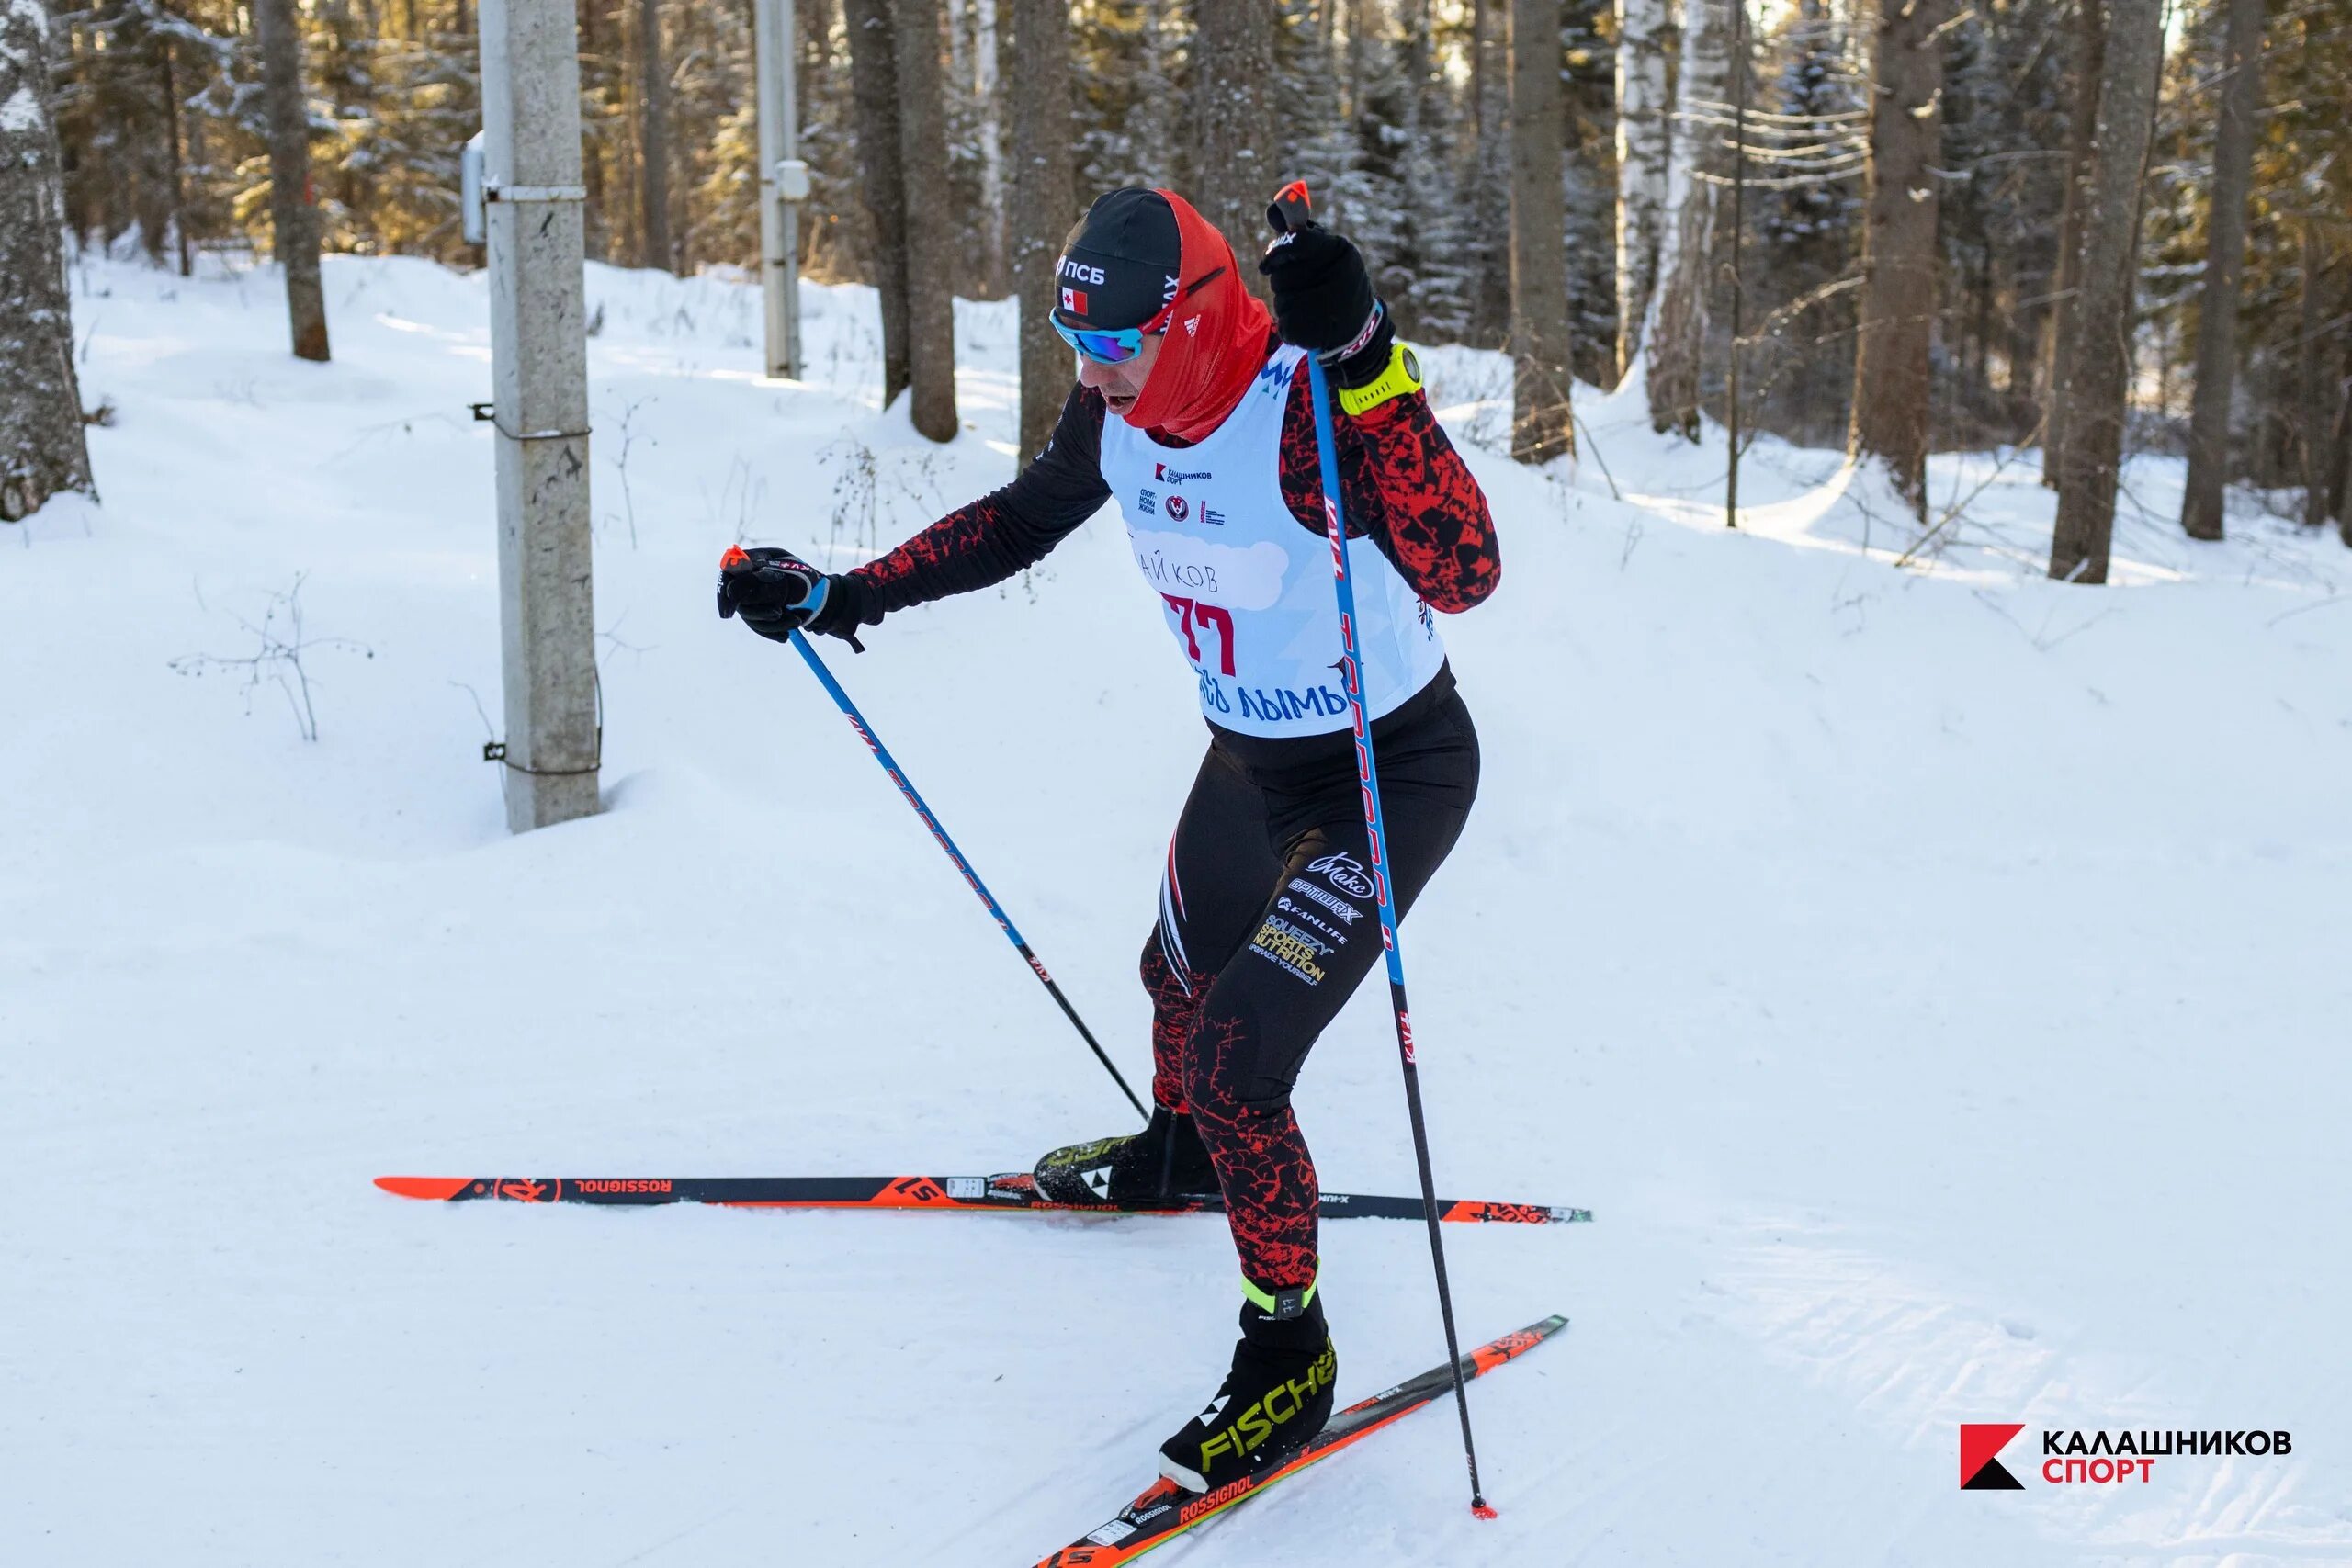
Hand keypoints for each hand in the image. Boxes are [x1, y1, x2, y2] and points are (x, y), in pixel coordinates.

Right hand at [717, 545, 832, 642]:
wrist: (826, 600)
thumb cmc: (808, 581)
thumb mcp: (783, 575)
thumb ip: (756, 581)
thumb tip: (731, 591)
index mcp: (755, 560)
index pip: (728, 574)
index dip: (724, 593)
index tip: (728, 613)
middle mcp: (751, 577)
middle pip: (736, 599)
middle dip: (759, 613)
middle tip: (778, 614)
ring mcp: (755, 595)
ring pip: (749, 616)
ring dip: (773, 623)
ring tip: (797, 621)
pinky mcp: (762, 612)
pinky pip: (759, 626)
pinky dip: (773, 631)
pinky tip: (787, 635)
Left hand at [1258, 223, 1380, 363]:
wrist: (1360, 326)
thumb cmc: (1342, 280)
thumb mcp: (1329, 249)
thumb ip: (1300, 233)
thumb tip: (1272, 210)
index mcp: (1338, 250)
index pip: (1294, 242)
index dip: (1278, 250)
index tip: (1268, 262)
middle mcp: (1332, 276)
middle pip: (1281, 272)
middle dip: (1284, 275)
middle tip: (1304, 282)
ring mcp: (1320, 306)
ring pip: (1281, 295)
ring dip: (1287, 296)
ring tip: (1311, 301)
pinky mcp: (1306, 330)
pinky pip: (1284, 317)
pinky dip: (1290, 317)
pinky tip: (1308, 318)